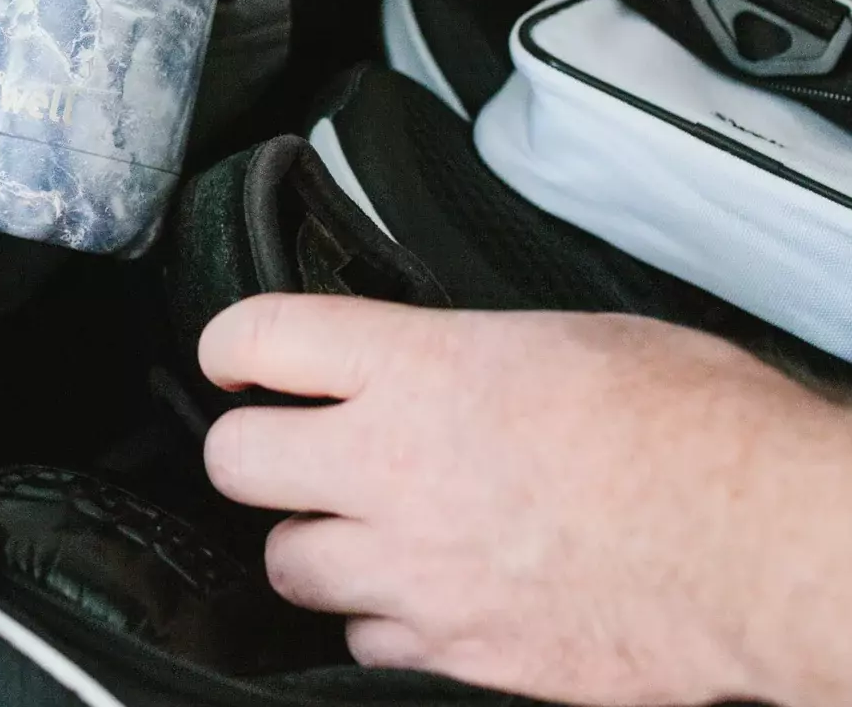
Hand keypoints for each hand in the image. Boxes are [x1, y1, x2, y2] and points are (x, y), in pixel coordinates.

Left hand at [199, 294, 851, 706]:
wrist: (762, 543)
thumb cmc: (689, 426)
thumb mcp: (562, 336)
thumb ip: (462, 353)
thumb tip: (433, 360)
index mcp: (417, 366)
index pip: (260, 337)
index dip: (230, 343)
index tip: (236, 355)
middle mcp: (392, 465)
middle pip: (236, 460)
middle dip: (250, 449)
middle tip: (285, 444)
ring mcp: (415, 569)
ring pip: (285, 562)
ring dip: (312, 542)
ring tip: (363, 527)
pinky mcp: (454, 655)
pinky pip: (361, 642)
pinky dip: (379, 621)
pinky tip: (426, 597)